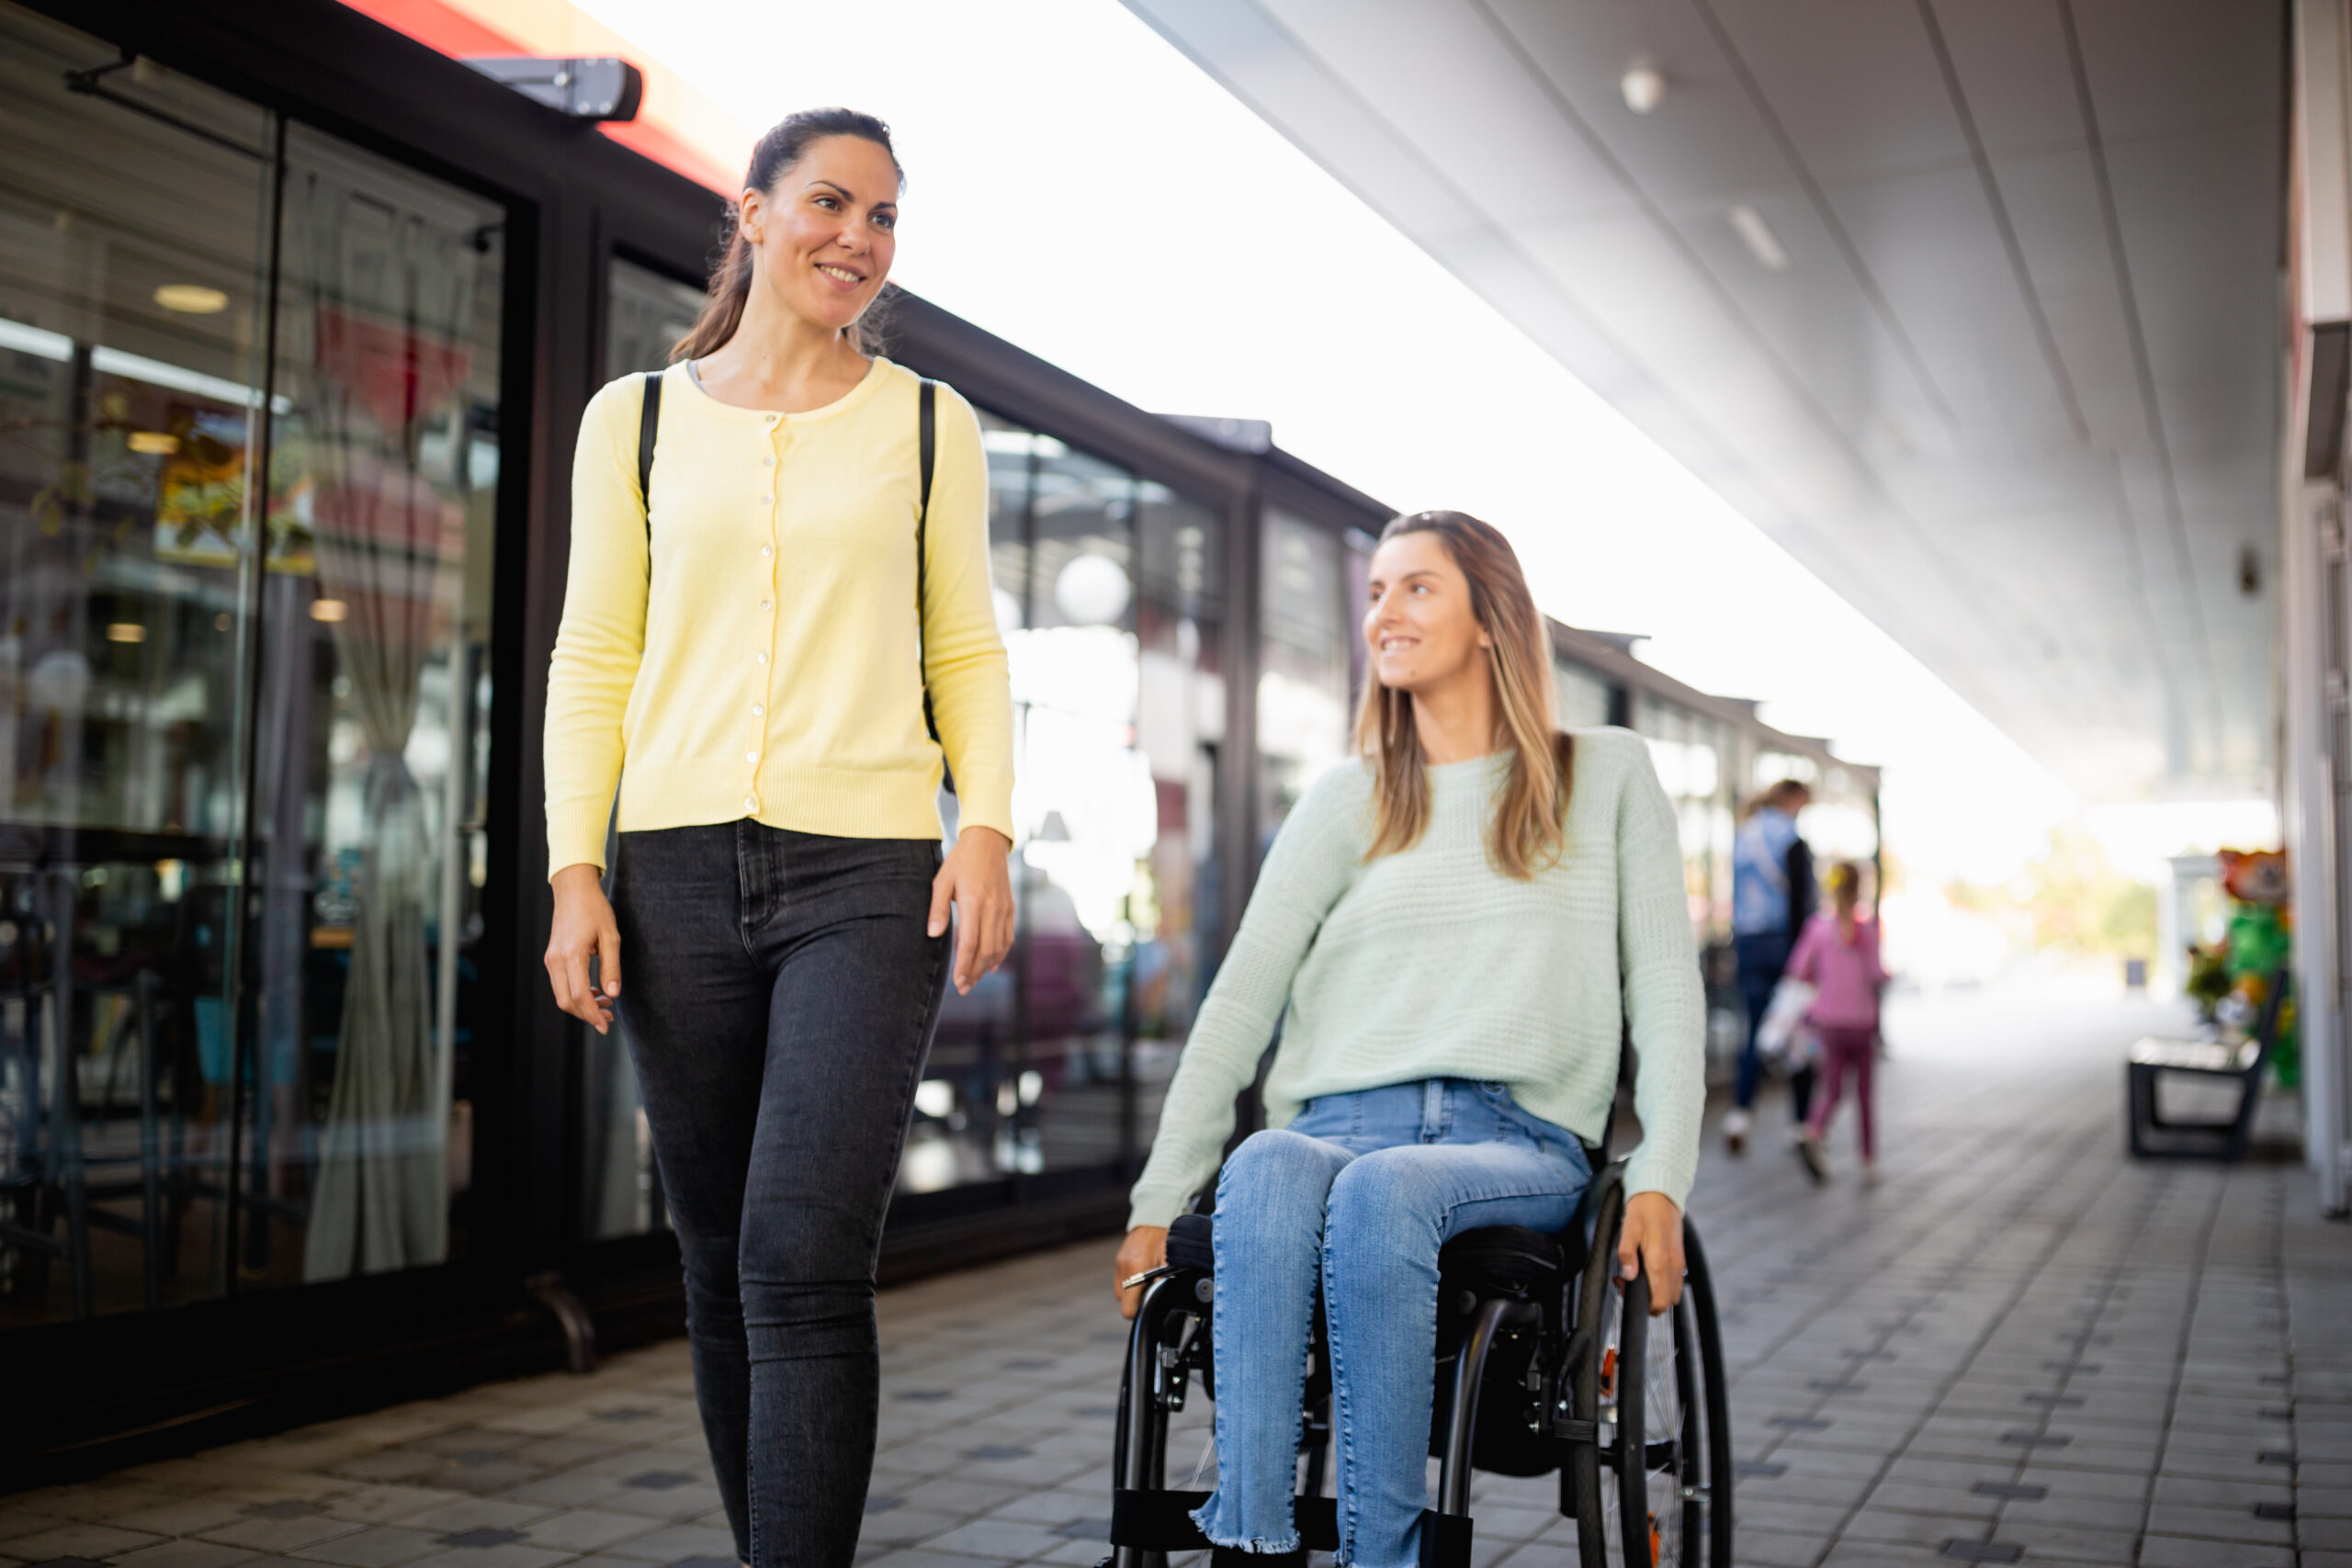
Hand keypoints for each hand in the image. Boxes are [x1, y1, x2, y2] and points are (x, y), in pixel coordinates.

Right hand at [545, 863, 619, 1034]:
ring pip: (562, 996)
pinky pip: (561, 985)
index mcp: (572, 955)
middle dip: (587, 1015)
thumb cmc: (595, 909)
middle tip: (609, 1018)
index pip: (580, 995)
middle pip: (567, 1001)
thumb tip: (613, 994)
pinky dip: (576, 994)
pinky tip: (594, 992)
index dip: (593, 1014)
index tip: (606, 1025)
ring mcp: (551, 960)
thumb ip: (611, 966)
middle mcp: (556, 960)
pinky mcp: (551, 958)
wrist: (573, 891)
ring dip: (582, 1006)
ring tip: (606, 1005)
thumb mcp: (611, 936)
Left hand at [929, 826, 1013, 994]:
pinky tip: (991, 965)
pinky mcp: (1010, 908)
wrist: (988, 842)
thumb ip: (939, 909)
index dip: (964, 966)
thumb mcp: (942, 881)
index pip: (969, 943)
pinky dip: (1001, 954)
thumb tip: (934, 935)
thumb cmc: (960, 861)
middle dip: (974, 972)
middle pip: (986, 950)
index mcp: (974, 902)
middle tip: (963, 988)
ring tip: (973, 980)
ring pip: (999, 947)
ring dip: (986, 967)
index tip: (957, 983)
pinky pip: (1008, 937)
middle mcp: (993, 908)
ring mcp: (1004, 909)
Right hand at [1113, 1225, 1167, 1319]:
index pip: (1128, 1308)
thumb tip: (1162, 1295)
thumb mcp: (1171, 1258)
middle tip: (1152, 1291)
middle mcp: (1124, 1267)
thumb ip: (1166, 1279)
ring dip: (1132, 1291)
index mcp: (1136, 1268)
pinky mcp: (1119, 1259)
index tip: (1150, 1304)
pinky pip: (1121, 1279)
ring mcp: (1119, 1263)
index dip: (1139, 1311)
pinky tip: (1142, 1273)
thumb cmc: (1166, 1236)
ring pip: (1121, 1291)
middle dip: (1137, 1300)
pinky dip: (1130, 1281)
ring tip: (1147, 1281)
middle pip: (1123, 1301)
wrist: (1155, 1216)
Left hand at [1617, 1190, 1685, 1315]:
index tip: (1630, 1294)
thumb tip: (1628, 1275)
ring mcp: (1679, 1262)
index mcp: (1659, 1260)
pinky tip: (1648, 1268)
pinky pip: (1675, 1281)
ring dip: (1656, 1291)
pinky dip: (1663, 1282)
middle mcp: (1673, 1265)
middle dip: (1648, 1300)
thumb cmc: (1643, 1209)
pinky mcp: (1680, 1257)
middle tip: (1628, 1283)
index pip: (1660, 1300)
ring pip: (1672, 1293)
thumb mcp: (1628, 1228)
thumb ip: (1627, 1254)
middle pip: (1667, 1301)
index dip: (1646, 1306)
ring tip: (1635, 1274)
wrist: (1661, 1193)